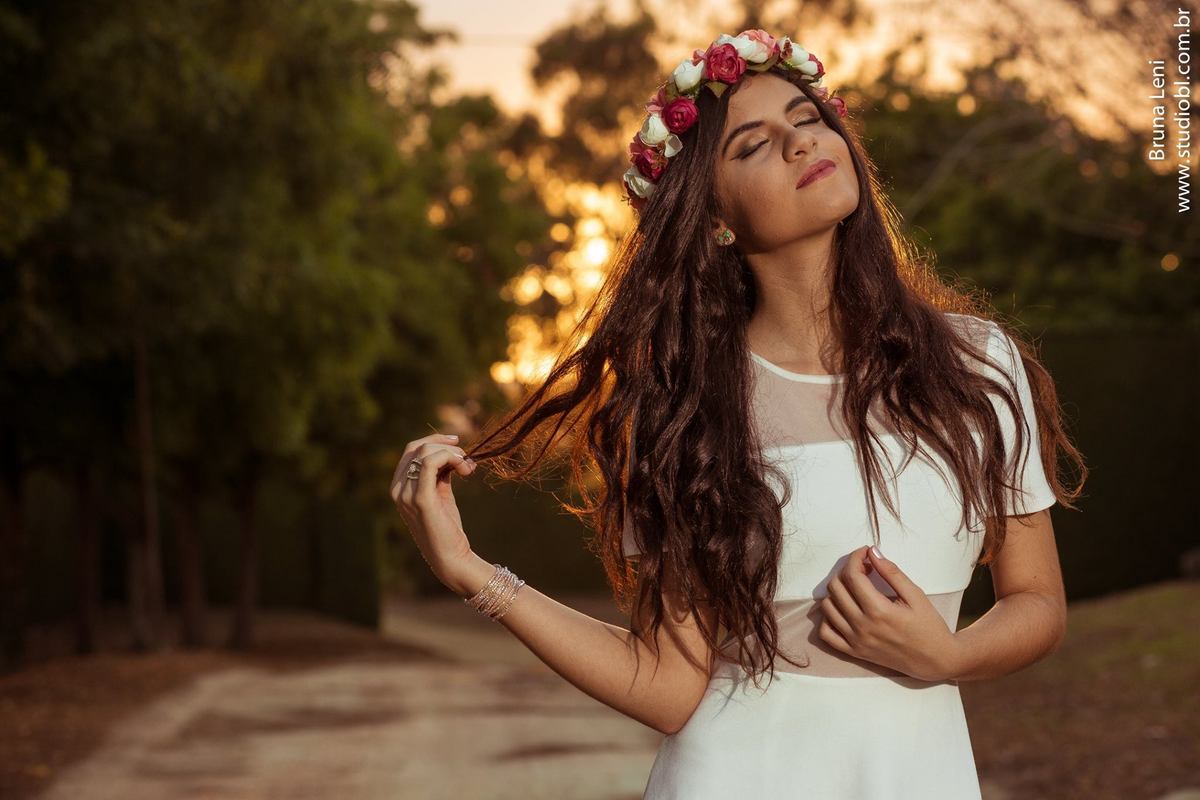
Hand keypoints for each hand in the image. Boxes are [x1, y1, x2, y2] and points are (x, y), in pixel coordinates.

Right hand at [390, 433, 478, 585]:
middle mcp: (398, 489)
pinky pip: (430, 462)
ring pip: (425, 452)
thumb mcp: (440, 494)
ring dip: (451, 453)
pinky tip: (463, 468)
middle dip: (444, 445)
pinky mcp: (420, 498)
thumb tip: (451, 452)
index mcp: (399, 487)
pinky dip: (449, 457)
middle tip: (466, 457)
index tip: (457, 442)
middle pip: (417, 448)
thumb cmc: (447, 527)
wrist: (451, 556)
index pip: (411, 450)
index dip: (434, 440)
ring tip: (467, 467)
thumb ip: (440, 473)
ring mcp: (406, 494)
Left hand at [816, 545, 961, 681]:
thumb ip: (892, 572)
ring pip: (827, 607)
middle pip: (836, 588)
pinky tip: (844, 609)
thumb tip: (872, 552)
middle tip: (863, 569)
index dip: (855, 558)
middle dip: (846, 571)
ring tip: (855, 588)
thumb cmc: (929, 626)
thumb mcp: (915, 595)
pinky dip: (828, 618)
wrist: (935, 661)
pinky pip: (825, 633)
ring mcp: (855, 641)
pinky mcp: (853, 652)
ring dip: (837, 591)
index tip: (865, 553)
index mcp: (879, 610)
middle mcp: (862, 626)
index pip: (852, 575)